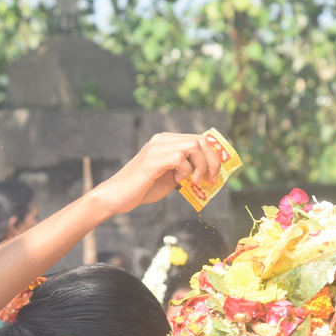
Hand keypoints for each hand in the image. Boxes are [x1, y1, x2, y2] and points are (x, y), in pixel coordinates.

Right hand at [94, 132, 221, 214]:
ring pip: (194, 145)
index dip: (213, 154)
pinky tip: (179, 181)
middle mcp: (162, 139)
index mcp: (166, 141)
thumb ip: (186, 171)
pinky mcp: (153, 159)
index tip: (217, 172)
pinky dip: (186, 171)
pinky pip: (180, 159)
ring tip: (197, 181)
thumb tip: (208, 173)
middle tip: (212, 179)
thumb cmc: (143, 188)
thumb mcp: (171, 178)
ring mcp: (157, 147)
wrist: (117, 196)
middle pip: (200, 140)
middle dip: (213, 160)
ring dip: (202, 166)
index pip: (198, 138)